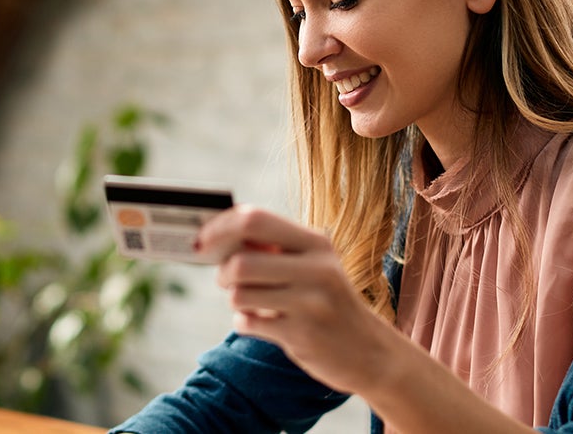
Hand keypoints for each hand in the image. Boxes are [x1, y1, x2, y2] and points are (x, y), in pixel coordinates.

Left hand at [198, 205, 400, 395]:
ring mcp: (311, 303)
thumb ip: (272, 248)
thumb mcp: (312, 266)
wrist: (371, 352)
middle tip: (226, 279)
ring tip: (250, 303)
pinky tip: (261, 324)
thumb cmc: (328, 302)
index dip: (219, 227)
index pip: (254, 220)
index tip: (201, 240)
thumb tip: (215, 234)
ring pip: (239, 295)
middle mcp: (317, 269)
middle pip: (241, 262)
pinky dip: (244, 323)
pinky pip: (247, 323)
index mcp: (316, 243)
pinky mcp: (301, 335)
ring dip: (234, 300)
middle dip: (223, 273)